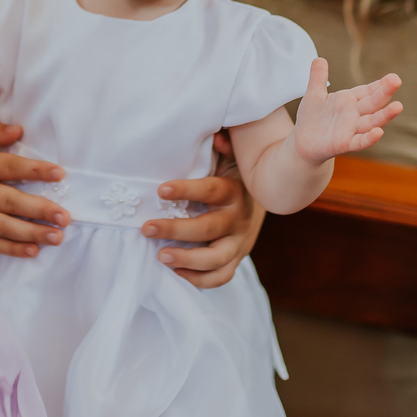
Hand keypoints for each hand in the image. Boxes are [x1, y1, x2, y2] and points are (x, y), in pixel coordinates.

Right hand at [0, 121, 71, 255]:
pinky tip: (32, 250)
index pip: (8, 166)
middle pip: (10, 200)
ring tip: (57, 237)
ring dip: (32, 233)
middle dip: (40, 209)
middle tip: (66, 216)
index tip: (59, 173)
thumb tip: (20, 131)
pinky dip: (11, 249)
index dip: (35, 169)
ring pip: (2, 226)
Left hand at [142, 159, 260, 289]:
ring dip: (187, 260)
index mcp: (234, 191)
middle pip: (208, 229)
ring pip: (216, 259)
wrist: (270, 199)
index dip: (187, 190)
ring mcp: (239, 243)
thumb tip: (216, 136)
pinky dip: (199, 279)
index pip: (211, 190)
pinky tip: (176, 272)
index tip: (160, 190)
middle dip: (176, 230)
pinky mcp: (236, 259)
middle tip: (147, 228)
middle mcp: (238, 219)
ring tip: (160, 256)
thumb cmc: (234, 176)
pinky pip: (221, 276)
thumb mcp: (232, 159)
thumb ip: (224, 147)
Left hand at [293, 61, 402, 167]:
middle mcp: (355, 114)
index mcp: (350, 100)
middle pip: (373, 103)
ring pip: (372, 121)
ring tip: (398, 106)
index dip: (381, 85)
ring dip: (385, 115)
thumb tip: (319, 58)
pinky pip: (360, 141)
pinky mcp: (345, 144)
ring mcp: (352, 129)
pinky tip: (378, 132)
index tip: (393, 77)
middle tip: (397, 81)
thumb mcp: (314, 94)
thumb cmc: (312, 117)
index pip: (369, 91)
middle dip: (385, 92)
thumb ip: (317, 78)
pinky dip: (369, 138)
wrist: (302, 141)